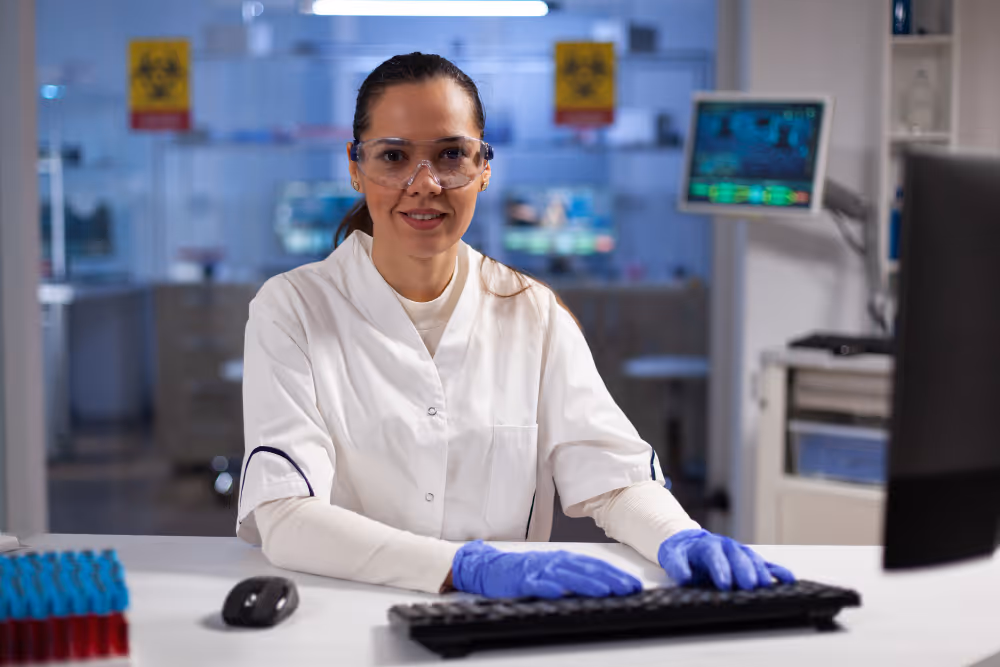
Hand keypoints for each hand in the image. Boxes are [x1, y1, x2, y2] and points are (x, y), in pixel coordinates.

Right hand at [452, 541, 641, 598]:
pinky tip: (562, 592)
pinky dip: (550, 587)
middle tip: (629, 587)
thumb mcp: (550, 571)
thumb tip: (597, 584)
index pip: (593, 565)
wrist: (488, 567)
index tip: (631, 583)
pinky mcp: (522, 579)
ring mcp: (538, 570)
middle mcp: (553, 562)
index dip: (614, 574)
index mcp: (562, 559)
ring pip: (567, 575)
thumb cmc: (521, 572)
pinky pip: (538, 583)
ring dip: (587, 582)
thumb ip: (570, 576)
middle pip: (586, 569)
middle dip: (610, 578)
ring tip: (605, 589)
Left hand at [657, 529, 795, 590]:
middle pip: (737, 556)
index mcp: (707, 545)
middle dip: (744, 571)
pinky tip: (788, 579)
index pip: (714, 555)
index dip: (720, 569)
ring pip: (753, 559)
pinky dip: (777, 571)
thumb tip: (683, 576)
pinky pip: (766, 564)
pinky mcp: (750, 559)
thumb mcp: (672, 557)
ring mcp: (740, 551)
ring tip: (767, 585)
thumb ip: (676, 566)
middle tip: (749, 586)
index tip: (724, 584)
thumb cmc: (683, 553)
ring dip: (761, 572)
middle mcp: (726, 546)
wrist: (689, 542)